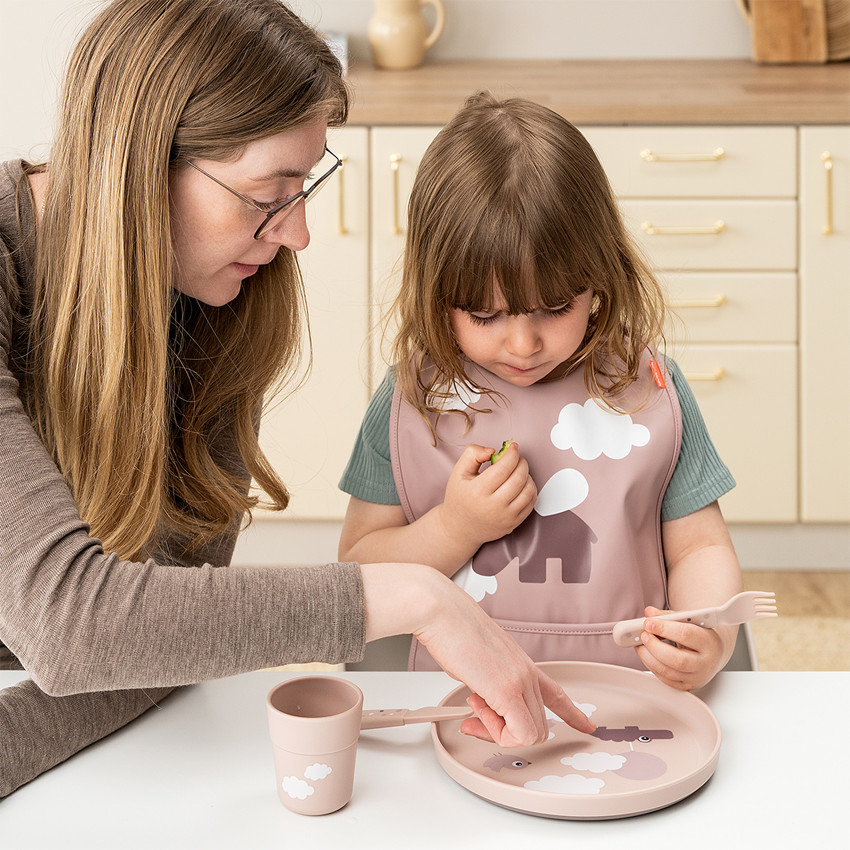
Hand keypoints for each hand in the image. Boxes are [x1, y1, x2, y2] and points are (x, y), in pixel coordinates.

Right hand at [411, 569, 594, 745]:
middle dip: (507, 731)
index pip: (556, 693)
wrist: (442, 612)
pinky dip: (497, 734)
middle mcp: (527, 672)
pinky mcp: (506, 690)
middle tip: (479, 717)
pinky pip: (518, 734)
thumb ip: (488, 683)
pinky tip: (477, 709)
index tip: (587, 725)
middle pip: (538, 725)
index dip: (573, 713)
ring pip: (530, 734)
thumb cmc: (452, 629)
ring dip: (498, 731)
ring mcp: (519, 681)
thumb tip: (483, 701)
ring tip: (474, 704)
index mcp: (522, 663)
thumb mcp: (479, 660)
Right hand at [437, 442, 536, 551]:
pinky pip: (531, 503)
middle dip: (522, 462)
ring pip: (528, 490)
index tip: (513, 447)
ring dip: (528, 475)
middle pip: (518, 478)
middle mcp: (493, 506)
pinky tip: (522, 484)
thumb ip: (473, 454)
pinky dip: (531, 489)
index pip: (503, 468)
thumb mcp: (458, 472)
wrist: (459, 528)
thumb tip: (493, 451)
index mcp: (478, 491)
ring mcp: (505, 517)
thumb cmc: (459, 498)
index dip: (512, 454)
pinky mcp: (514, 523)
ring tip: (519, 471)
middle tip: (516, 458)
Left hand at [634, 605, 728, 690]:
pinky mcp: (686, 686)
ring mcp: (696, 677)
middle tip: (643, 635)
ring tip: (640, 644)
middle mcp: (705, 663)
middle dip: (655, 646)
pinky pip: (665, 679)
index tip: (648, 622)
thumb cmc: (700, 635)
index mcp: (708, 642)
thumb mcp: (689, 621)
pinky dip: (651, 666)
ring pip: (668, 672)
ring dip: (648, 657)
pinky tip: (646, 655)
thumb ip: (668, 615)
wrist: (713, 653)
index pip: (685, 635)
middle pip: (677, 660)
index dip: (664, 628)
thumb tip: (649, 612)